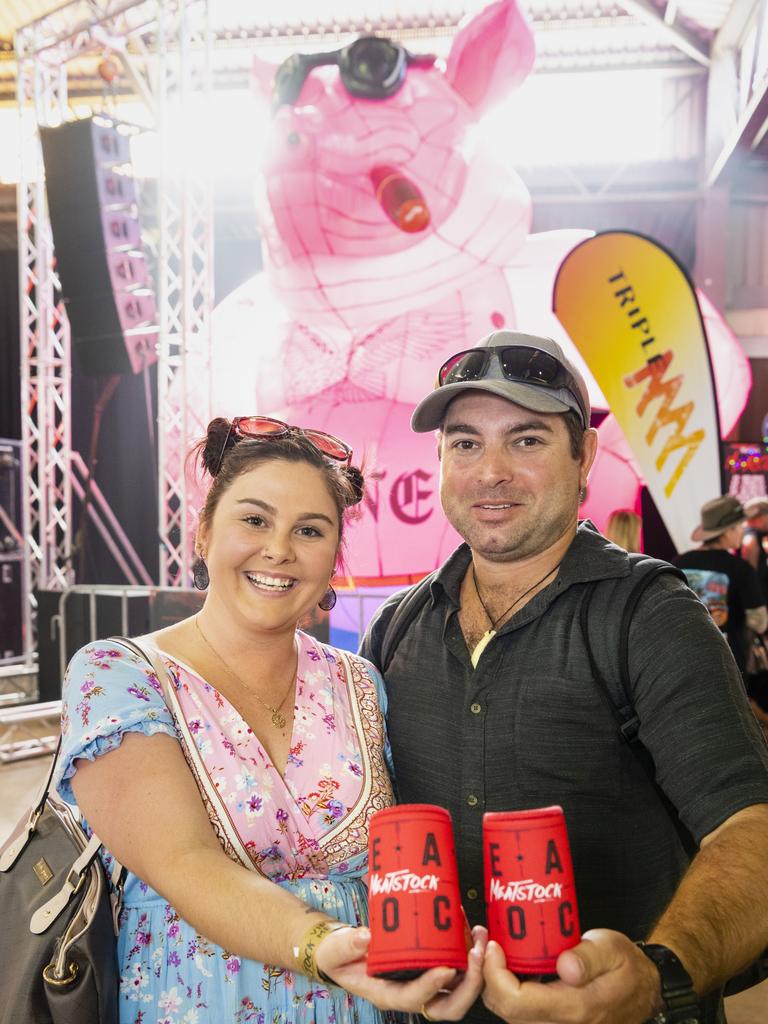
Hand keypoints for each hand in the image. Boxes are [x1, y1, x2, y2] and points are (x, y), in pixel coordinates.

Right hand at [315, 924, 487, 1018]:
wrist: (344, 953)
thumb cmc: (340, 956)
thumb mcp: (336, 951)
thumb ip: (347, 945)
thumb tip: (364, 937)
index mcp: (387, 994)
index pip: (414, 998)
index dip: (431, 986)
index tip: (446, 967)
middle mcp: (411, 992)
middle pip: (447, 1005)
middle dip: (469, 984)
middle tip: (477, 953)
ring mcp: (424, 981)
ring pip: (458, 989)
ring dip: (475, 967)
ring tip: (480, 937)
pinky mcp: (430, 966)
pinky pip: (457, 968)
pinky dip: (468, 953)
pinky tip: (470, 928)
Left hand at [482, 929, 661, 1023]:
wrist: (644, 991)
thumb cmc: (628, 968)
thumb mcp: (613, 949)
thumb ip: (589, 957)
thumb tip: (564, 965)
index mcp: (576, 1007)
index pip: (516, 1002)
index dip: (495, 975)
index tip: (494, 946)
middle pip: (506, 1012)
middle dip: (488, 979)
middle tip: (488, 945)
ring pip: (511, 1015)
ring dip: (496, 986)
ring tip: (496, 954)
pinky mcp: (554, 1023)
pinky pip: (522, 1014)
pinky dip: (508, 992)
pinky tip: (510, 968)